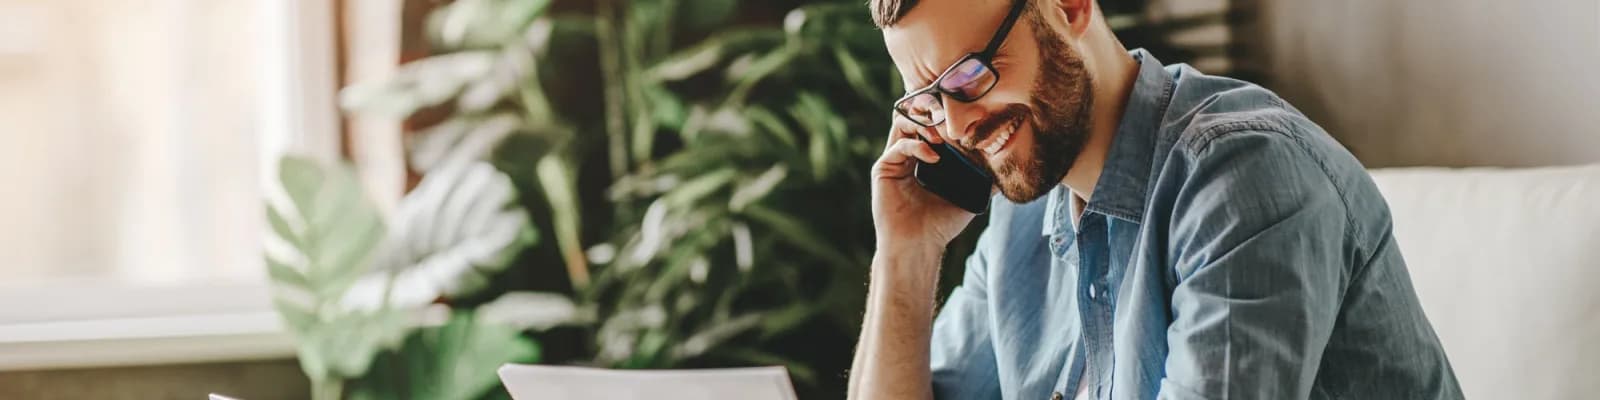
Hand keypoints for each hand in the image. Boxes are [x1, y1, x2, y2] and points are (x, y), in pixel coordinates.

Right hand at [870, 116, 978, 254]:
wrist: (918, 246)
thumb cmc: (940, 225)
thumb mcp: (968, 197)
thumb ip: (984, 180)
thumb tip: (1007, 169)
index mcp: (924, 158)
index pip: (931, 124)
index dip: (945, 117)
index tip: (965, 120)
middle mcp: (906, 155)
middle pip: (914, 116)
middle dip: (932, 111)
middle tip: (950, 118)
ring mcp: (893, 160)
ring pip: (902, 123)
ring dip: (923, 124)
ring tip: (941, 136)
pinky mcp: (883, 168)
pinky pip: (899, 146)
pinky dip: (918, 146)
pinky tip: (934, 157)